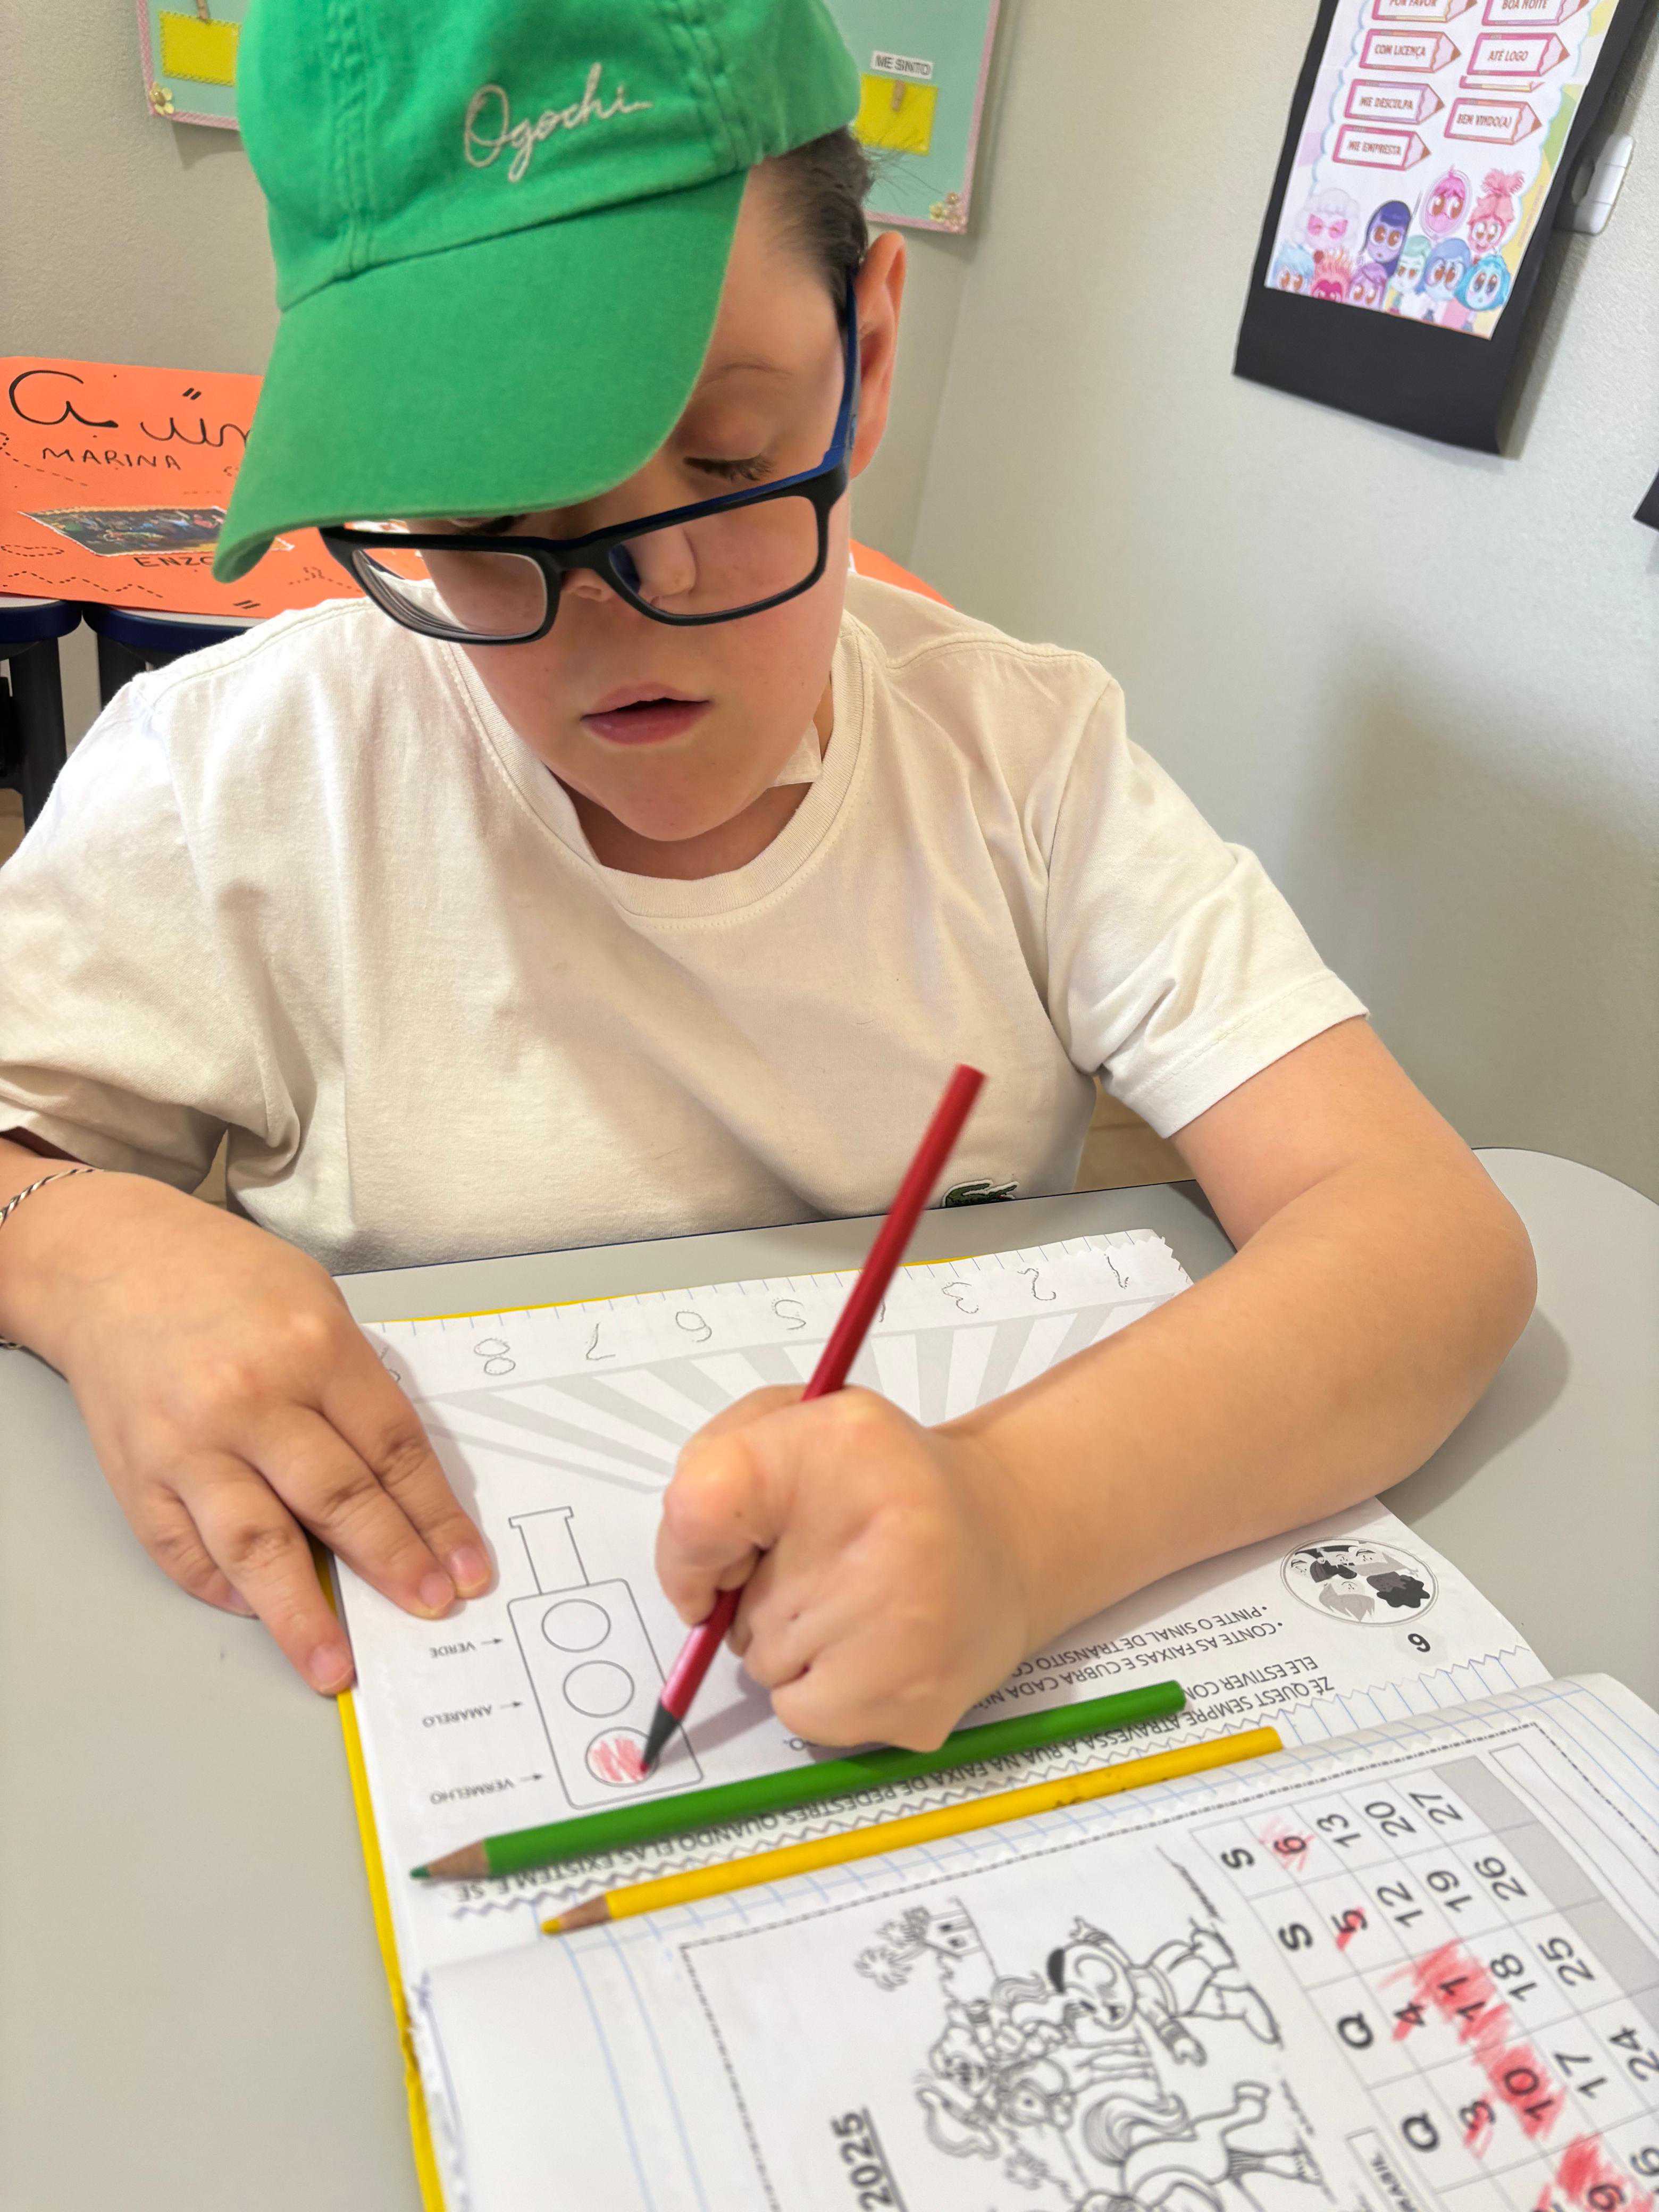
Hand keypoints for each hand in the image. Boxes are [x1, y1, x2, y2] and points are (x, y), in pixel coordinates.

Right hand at [13, 1169, 490, 1692]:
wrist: (109, 1262)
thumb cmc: (226, 1279)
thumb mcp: (317, 1305)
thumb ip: (357, 1388)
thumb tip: (401, 1487)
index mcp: (313, 1348)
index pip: (393, 1450)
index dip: (436, 1517)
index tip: (465, 1568)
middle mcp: (251, 1399)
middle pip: (338, 1499)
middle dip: (392, 1563)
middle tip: (431, 1609)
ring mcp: (187, 1442)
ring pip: (256, 1543)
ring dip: (302, 1612)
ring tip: (335, 1663)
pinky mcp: (135, 1474)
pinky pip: (182, 1550)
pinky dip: (221, 1590)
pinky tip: (259, 1613)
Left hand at [655, 1386, 1035, 1749]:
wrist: (1004, 1534)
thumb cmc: (881, 1482)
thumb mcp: (797, 1426)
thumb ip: (717, 1471)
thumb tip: (698, 1590)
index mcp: (842, 1444)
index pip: (701, 1507)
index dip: (687, 1553)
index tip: (720, 1563)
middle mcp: (883, 1533)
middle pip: (736, 1611)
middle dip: (758, 1597)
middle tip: (831, 1562)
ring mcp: (905, 1631)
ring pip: (765, 1667)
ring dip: (790, 1644)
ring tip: (861, 1600)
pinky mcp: (917, 1707)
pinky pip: (803, 1716)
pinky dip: (819, 1692)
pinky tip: (874, 1649)